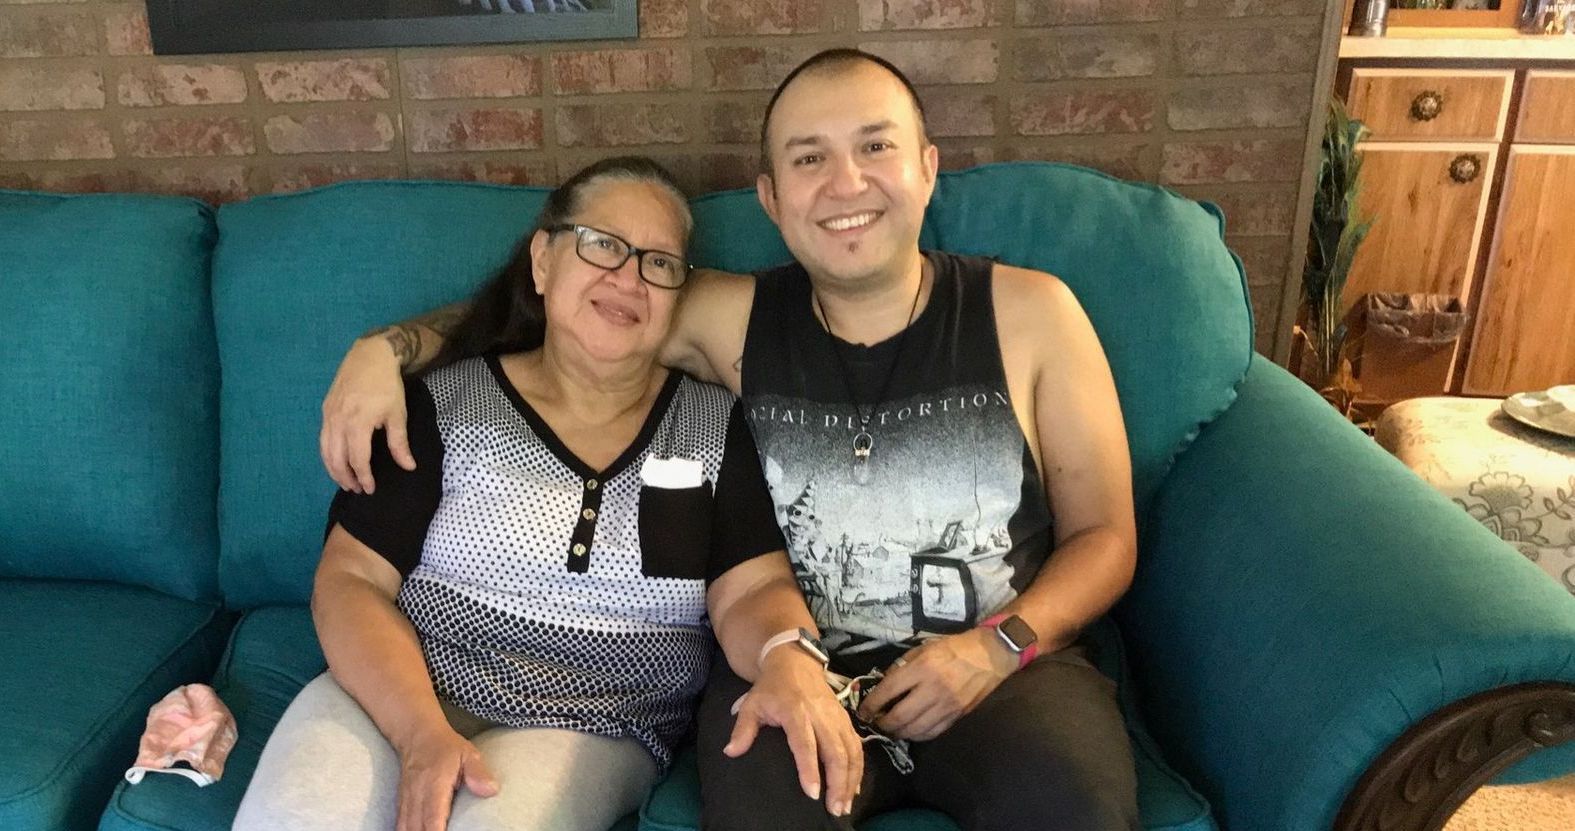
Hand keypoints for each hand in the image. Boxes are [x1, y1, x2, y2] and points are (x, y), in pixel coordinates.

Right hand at [321, 336, 412, 492]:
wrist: (370, 356)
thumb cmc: (387, 385)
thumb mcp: (398, 414)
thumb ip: (399, 443)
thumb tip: (409, 467)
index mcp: (357, 424)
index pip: (358, 459)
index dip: (364, 477)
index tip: (370, 489)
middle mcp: (338, 421)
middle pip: (336, 459)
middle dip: (346, 478)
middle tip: (357, 489)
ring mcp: (328, 415)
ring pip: (325, 450)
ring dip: (334, 469)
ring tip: (345, 481)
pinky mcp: (325, 410)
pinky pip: (322, 438)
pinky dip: (328, 454)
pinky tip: (336, 461)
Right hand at [393, 726, 498, 830]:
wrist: (418, 735)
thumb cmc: (445, 747)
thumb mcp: (468, 754)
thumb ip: (478, 772)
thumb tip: (491, 790)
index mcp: (434, 785)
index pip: (433, 818)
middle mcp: (416, 796)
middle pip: (417, 828)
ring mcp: (406, 801)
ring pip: (407, 828)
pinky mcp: (402, 803)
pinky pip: (401, 824)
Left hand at [724, 649, 863, 816]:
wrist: (795, 661)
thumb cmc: (771, 688)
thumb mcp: (752, 703)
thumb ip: (743, 729)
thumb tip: (731, 752)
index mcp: (795, 711)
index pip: (805, 744)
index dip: (810, 769)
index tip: (812, 794)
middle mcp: (821, 715)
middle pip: (836, 752)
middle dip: (838, 783)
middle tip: (834, 809)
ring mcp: (837, 717)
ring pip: (851, 751)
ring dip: (850, 780)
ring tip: (844, 806)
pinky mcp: (846, 719)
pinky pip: (857, 746)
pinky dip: (858, 769)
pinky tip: (853, 788)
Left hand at [857, 629, 1014, 741]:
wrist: (990, 656)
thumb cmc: (954, 648)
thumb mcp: (924, 648)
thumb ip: (903, 666)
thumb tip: (884, 685)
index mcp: (922, 667)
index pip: (888, 691)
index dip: (871, 704)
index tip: (863, 711)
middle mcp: (933, 689)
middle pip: (899, 716)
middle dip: (882, 724)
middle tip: (876, 723)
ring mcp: (946, 705)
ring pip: (914, 730)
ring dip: (898, 733)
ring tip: (891, 729)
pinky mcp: (957, 716)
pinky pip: (932, 733)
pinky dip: (917, 735)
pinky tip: (911, 731)